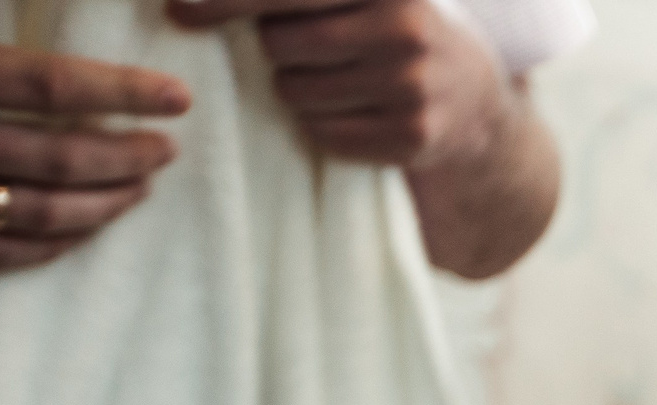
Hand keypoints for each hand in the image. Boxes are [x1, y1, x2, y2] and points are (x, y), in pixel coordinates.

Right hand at [0, 4, 186, 268]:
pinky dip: (45, 248)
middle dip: (127, 156)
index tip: (175, 96)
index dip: (122, 92)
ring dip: (101, 205)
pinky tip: (77, 235)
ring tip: (139, 188)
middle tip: (167, 149)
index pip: (46, 85)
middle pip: (56, 157)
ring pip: (34, 213)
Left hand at [167, 0, 507, 168]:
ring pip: (295, 91)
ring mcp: (412, 87)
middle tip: (308, 48)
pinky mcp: (410, 138)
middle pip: (280, 42)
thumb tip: (199, 0)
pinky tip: (355, 112)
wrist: (477, 102)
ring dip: (296, 89)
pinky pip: (322, 133)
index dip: (226, 0)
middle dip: (276, 47)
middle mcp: (405, 29)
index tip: (179, 8)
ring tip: (338, 81)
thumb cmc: (397, 31)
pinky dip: (322, 125)